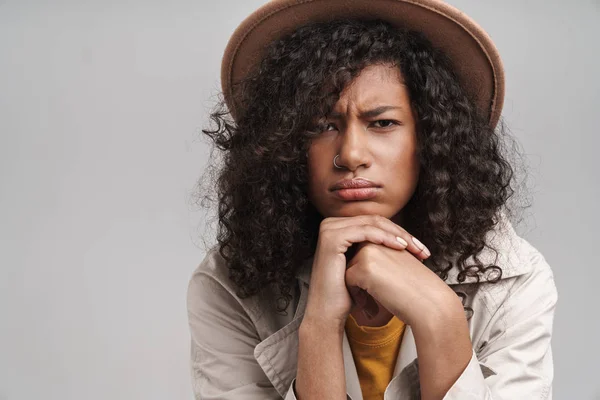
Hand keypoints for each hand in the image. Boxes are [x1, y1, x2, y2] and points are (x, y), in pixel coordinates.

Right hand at [302, 215, 430, 330]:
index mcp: (339, 227)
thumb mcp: (364, 265)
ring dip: (397, 235)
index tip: (420, 249)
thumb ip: (376, 249)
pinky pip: (365, 231)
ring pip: (372, 224)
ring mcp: (329, 229)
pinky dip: (385, 237)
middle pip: (375, 221)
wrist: (327, 312)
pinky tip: (400, 247)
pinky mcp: (332, 238)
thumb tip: (404, 240)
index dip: (399, 232)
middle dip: (402, 233)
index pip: (375, 223)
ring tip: (415, 248)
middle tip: (422, 249)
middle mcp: (331, 224)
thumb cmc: (346, 293)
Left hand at [345, 241, 459, 326]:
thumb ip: (383, 260)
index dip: (368, 275)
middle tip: (370, 300)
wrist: (431, 303)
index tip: (378, 292)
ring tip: (369, 304)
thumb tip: (361, 268)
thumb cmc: (418, 290)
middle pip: (353, 259)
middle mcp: (376, 242)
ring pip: (348, 269)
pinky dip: (356, 296)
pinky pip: (347, 281)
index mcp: (387, 239)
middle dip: (358, 279)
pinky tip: (369, 308)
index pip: (364, 253)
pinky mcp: (363, 268)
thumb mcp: (400, 266)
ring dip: (356, 288)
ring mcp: (369, 253)